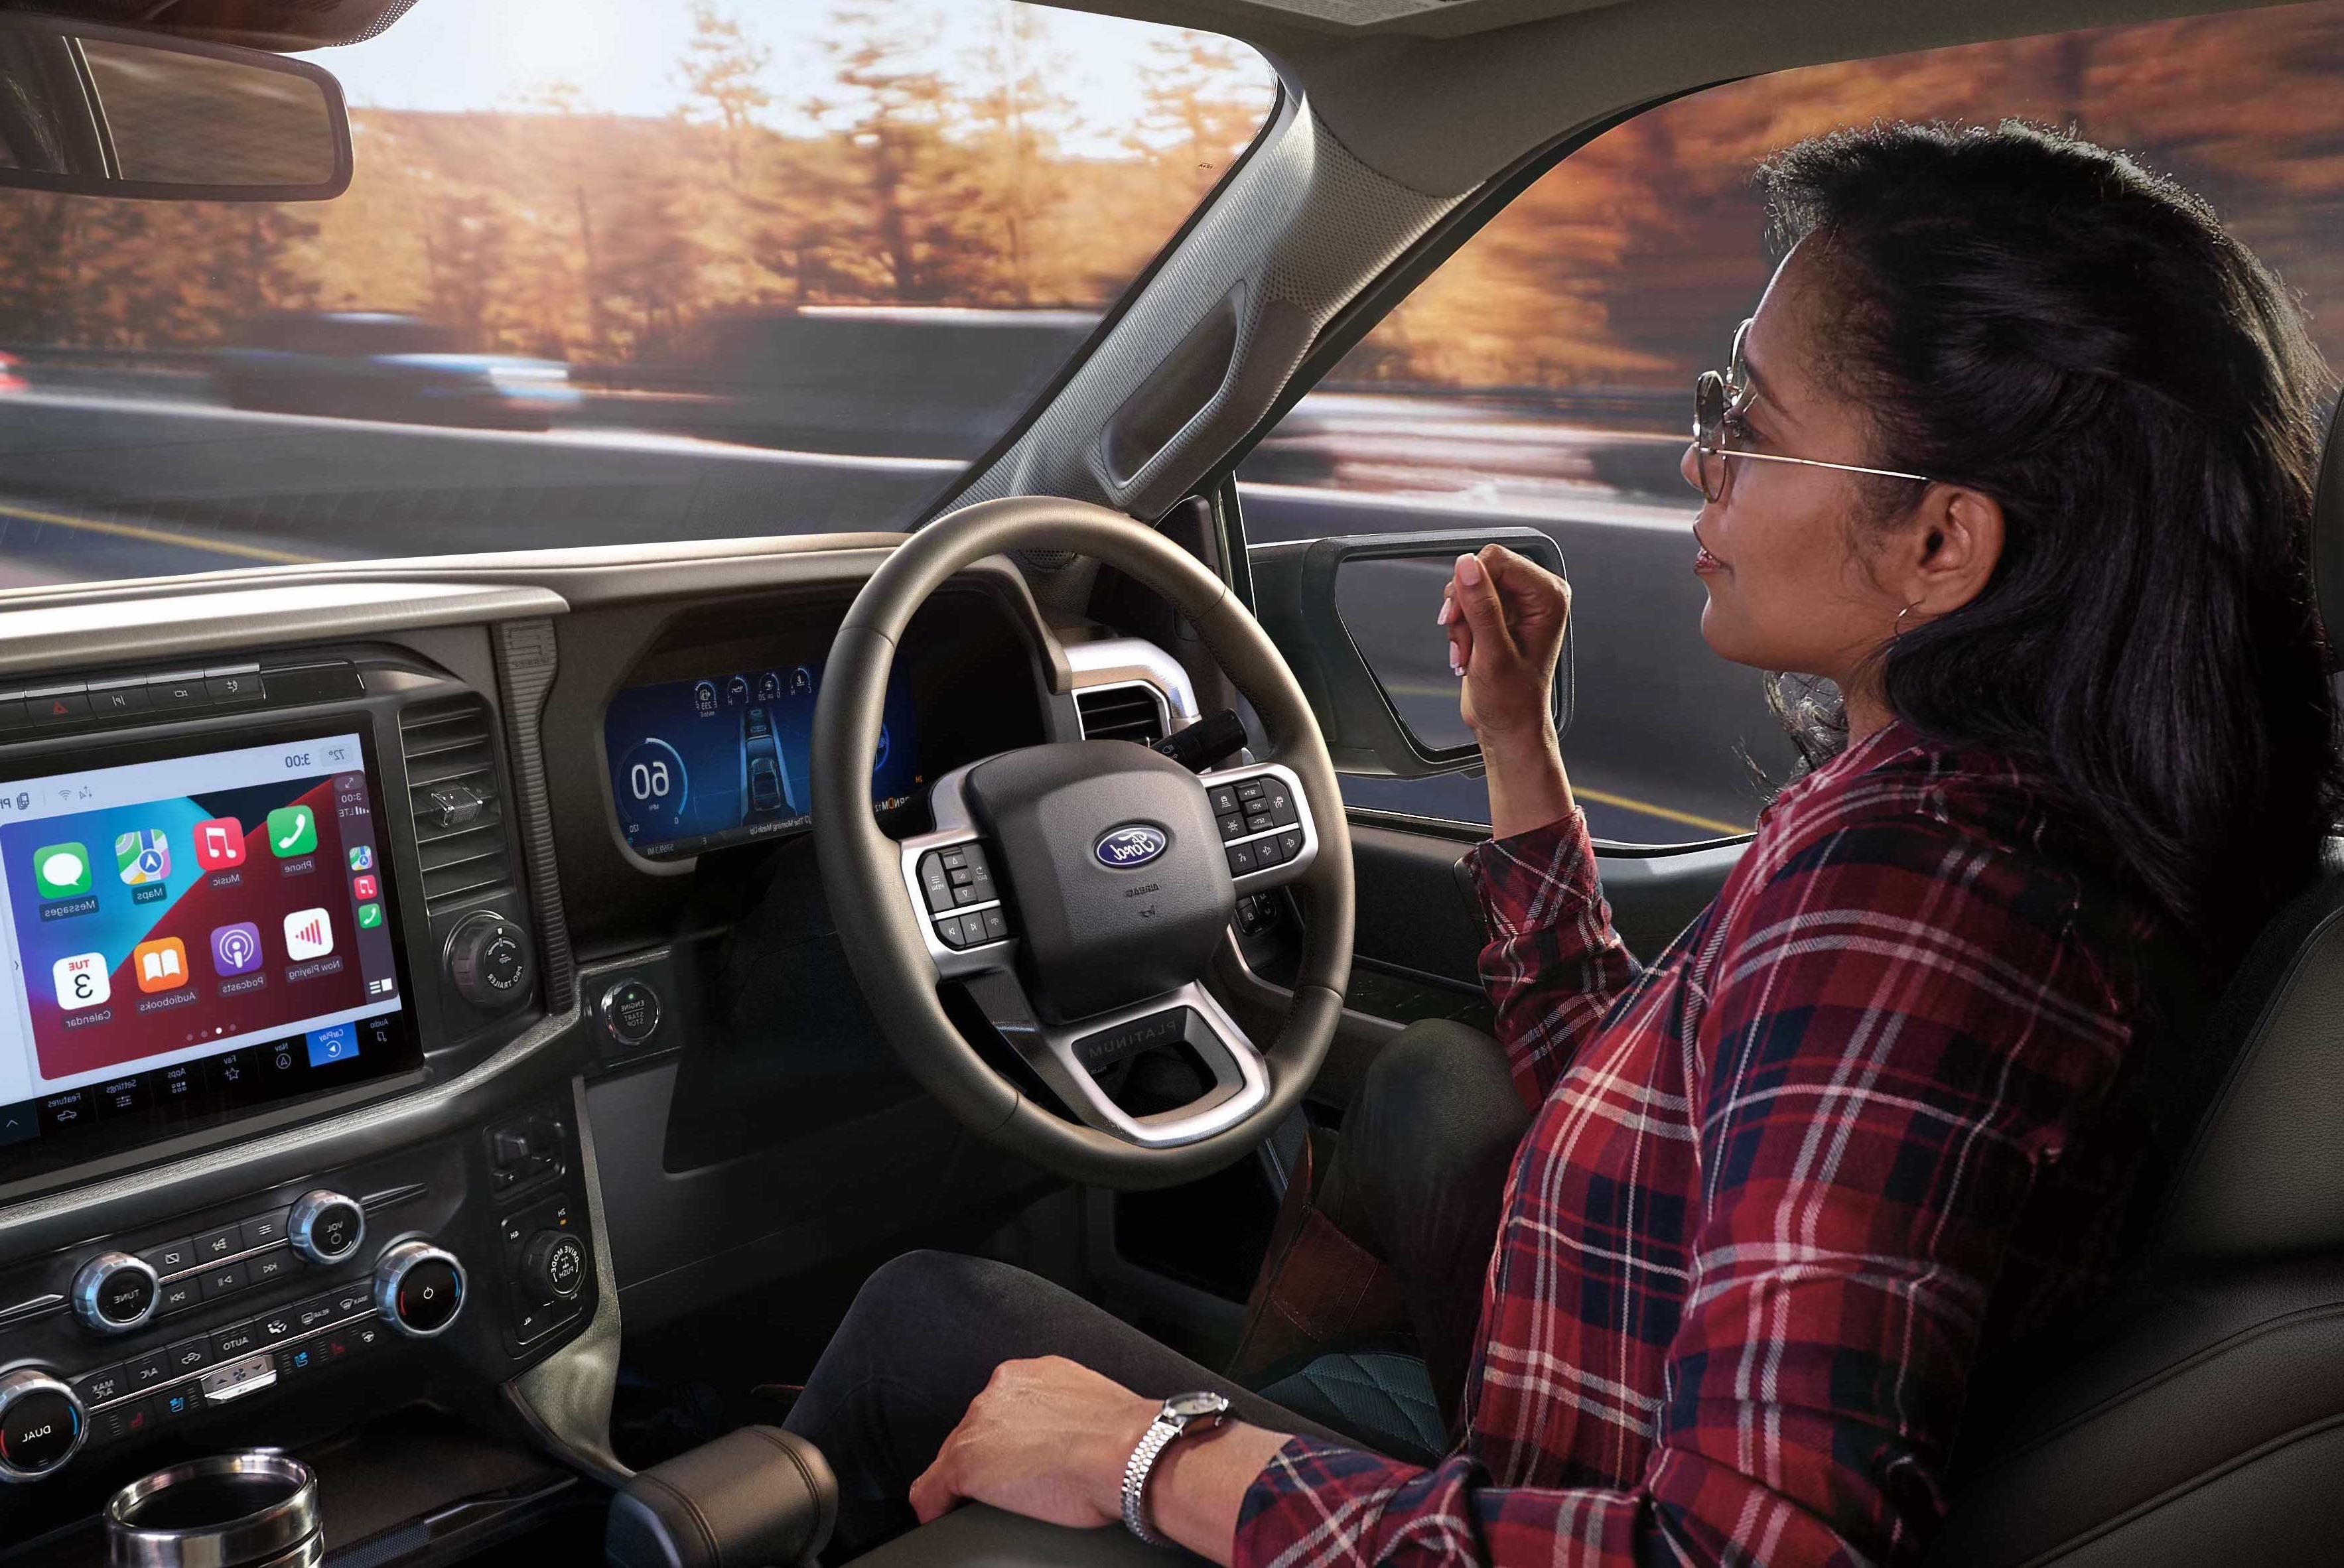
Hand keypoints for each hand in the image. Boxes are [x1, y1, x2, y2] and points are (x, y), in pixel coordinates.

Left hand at [909, 1357, 1158, 1529]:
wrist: (1130, 1455)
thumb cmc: (1126, 1441)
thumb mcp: (1091, 1408)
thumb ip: (1066, 1412)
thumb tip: (1071, 1438)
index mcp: (1030, 1374)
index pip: (1001, 1410)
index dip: (1007, 1439)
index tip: (1019, 1457)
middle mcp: (999, 1390)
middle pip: (976, 1430)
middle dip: (991, 1456)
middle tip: (1017, 1483)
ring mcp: (979, 1425)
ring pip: (956, 1456)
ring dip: (969, 1478)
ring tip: (994, 1502)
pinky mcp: (965, 1463)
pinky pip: (930, 1490)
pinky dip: (935, 1506)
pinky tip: (945, 1516)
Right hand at [1440, 543, 1571, 745]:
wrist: (1508, 726)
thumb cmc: (1512, 701)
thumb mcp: (1493, 652)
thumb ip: (1481, 605)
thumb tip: (1467, 566)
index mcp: (1548, 596)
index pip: (1497, 559)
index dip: (1470, 584)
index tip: (1458, 616)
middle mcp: (1536, 595)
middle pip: (1481, 570)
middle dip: (1464, 606)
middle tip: (1465, 639)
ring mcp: (1517, 604)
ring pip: (1469, 587)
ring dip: (1459, 620)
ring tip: (1468, 651)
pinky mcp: (1500, 615)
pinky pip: (1466, 602)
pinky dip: (1459, 627)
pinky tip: (1467, 651)